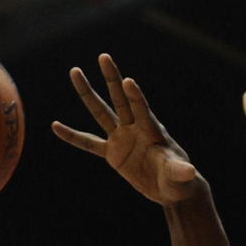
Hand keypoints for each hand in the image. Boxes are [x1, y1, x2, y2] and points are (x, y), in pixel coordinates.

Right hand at [52, 54, 199, 204]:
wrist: (171, 189)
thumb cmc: (180, 182)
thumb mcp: (180, 178)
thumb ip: (180, 172)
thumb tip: (189, 172)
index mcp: (153, 131)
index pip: (142, 111)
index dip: (136, 97)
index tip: (128, 80)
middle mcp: (135, 129)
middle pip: (121, 100)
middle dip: (112, 79)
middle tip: (104, 56)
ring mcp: (122, 138)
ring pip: (101, 112)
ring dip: (87, 93)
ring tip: (74, 72)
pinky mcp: (113, 153)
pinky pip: (88, 143)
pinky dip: (72, 136)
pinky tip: (55, 126)